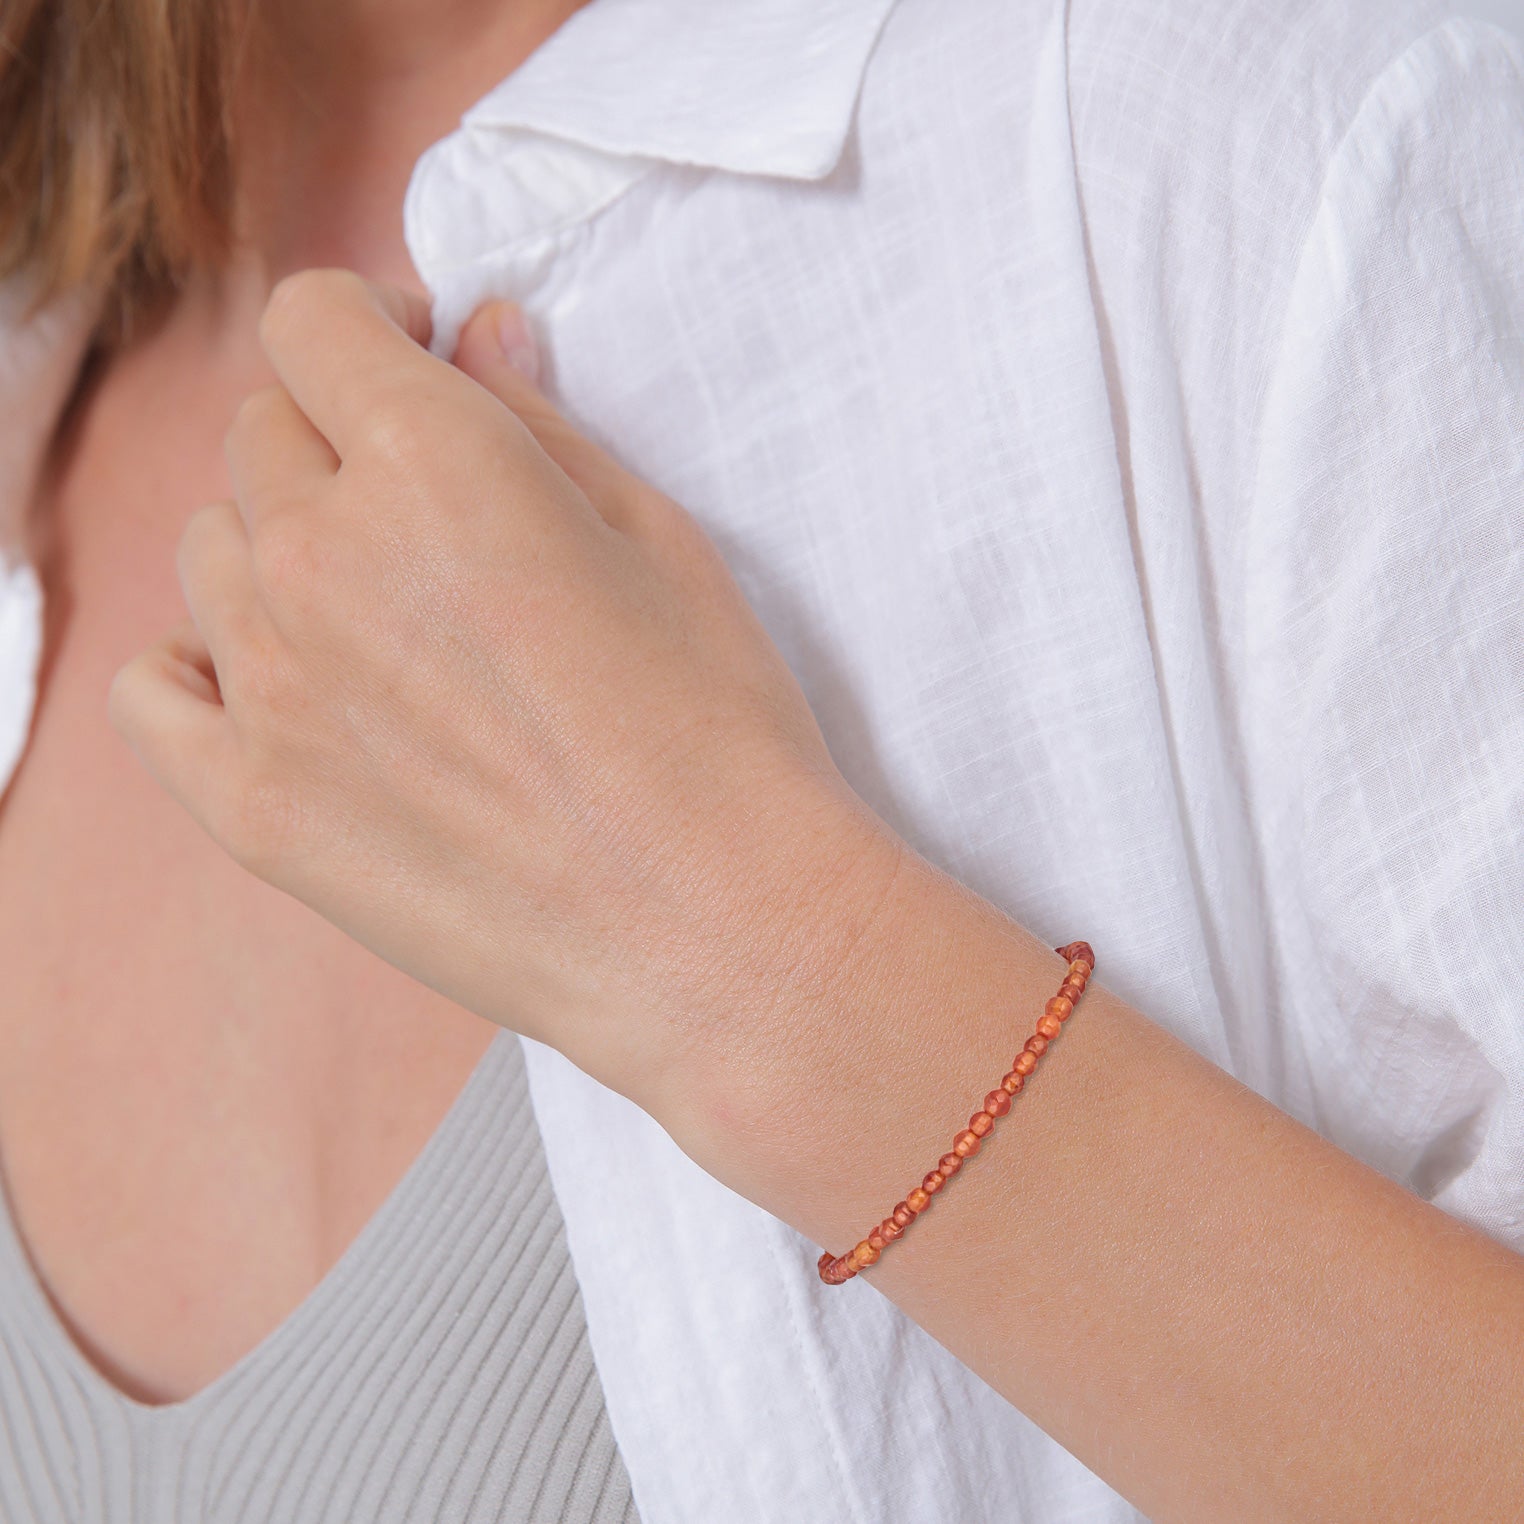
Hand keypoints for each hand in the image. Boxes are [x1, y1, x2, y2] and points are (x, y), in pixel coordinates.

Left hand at [107, 271, 900, 1121]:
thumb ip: (540, 422)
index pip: (312, 321)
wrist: (715, 924)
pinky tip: (283, 681)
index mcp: (431, 464)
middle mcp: (322, 559)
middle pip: (262, 437)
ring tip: (382, 615)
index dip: (369, 325)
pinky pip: (153, 692)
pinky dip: (201, 664)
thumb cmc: (715, 728)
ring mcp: (272, 689)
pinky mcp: (254, 806)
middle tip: (427, 508)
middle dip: (338, 440)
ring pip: (211, 554)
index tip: (412, 360)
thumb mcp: (657, 536)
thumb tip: (478, 338)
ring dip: (281, 549)